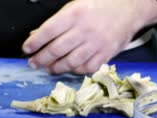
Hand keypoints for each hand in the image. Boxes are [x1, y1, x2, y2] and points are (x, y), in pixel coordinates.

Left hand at [22, 0, 156, 74]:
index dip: (35, 43)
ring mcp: (96, 44)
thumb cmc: (100, 5)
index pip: (48, 31)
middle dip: (41, 59)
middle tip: (33, 63)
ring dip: (56, 68)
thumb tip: (38, 36)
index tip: (27, 49)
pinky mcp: (106, 54)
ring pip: (70, 62)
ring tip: (49, 68)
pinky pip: (87, 68)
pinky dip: (76, 71)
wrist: (130, 7)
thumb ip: (58, 22)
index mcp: (74, 14)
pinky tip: (69, 69)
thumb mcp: (76, 5)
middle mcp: (84, 30)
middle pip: (56, 50)